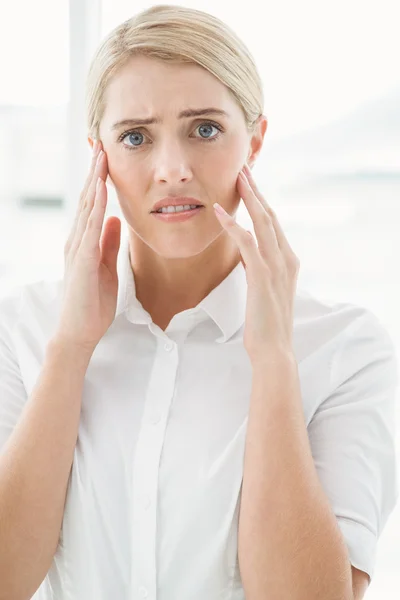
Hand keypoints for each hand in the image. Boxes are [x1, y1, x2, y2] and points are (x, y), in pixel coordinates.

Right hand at [56, 140, 121, 352]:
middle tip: (101, 143)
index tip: (106, 157)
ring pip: (87, 207)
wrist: (81, 331)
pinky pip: (90, 229)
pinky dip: (96, 207)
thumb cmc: (93, 302)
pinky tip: (101, 189)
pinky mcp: (83, 261)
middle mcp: (77, 240)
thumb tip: (116, 219)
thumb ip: (109, 242)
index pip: (93, 204)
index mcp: (85, 240)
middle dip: (95, 171)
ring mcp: (78, 249)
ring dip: (95, 181)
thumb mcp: (106, 265)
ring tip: (100, 156)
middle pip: (88, 199)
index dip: (99, 180)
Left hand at [213, 164, 299, 365]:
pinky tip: (219, 212)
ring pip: (263, 222)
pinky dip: (233, 225)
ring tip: (237, 176)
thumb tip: (247, 253)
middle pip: (270, 215)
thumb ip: (260, 268)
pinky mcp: (262, 276)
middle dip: (257, 190)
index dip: (262, 200)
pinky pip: (246, 243)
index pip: (273, 223)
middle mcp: (286, 258)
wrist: (274, 349)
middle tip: (244, 167)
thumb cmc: (266, 323)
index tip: (249, 182)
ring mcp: (276, 266)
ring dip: (249, 197)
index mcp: (288, 261)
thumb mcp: (265, 289)